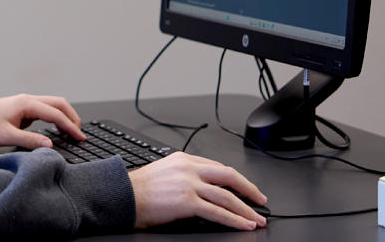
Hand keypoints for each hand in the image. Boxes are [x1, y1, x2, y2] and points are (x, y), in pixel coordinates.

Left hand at [0, 95, 85, 148]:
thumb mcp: (6, 135)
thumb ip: (29, 140)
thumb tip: (49, 144)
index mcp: (26, 104)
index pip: (55, 114)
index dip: (70, 126)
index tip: (80, 138)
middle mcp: (28, 100)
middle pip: (59, 104)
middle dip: (72, 118)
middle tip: (80, 135)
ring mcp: (26, 103)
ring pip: (53, 105)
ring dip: (65, 117)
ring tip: (73, 133)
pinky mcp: (23, 109)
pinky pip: (45, 110)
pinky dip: (56, 118)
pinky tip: (58, 129)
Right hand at [129, 152, 266, 230]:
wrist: (124, 196)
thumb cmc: (140, 189)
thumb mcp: (164, 172)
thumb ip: (184, 175)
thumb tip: (204, 189)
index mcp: (183, 159)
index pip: (217, 167)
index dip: (235, 179)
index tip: (245, 188)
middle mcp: (188, 169)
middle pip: (228, 176)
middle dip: (249, 189)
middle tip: (260, 200)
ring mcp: (188, 184)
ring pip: (227, 196)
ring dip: (247, 209)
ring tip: (257, 219)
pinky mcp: (187, 202)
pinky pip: (218, 212)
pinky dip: (235, 220)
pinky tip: (244, 225)